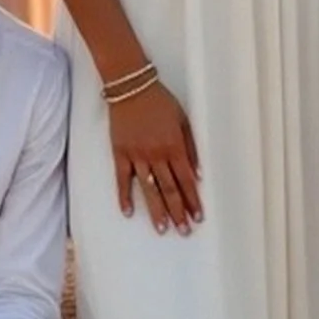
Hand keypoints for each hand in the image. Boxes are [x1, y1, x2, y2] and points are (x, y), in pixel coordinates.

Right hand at [109, 80, 202, 234]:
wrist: (132, 88)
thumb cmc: (160, 102)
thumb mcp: (184, 120)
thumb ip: (191, 148)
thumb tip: (197, 173)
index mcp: (175, 146)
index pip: (187, 180)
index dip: (193, 200)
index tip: (198, 216)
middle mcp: (157, 155)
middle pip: (169, 189)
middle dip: (178, 212)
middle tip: (184, 231)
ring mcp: (136, 156)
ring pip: (149, 189)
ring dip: (156, 210)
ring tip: (162, 229)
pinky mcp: (120, 154)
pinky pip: (122, 180)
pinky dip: (124, 197)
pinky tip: (128, 212)